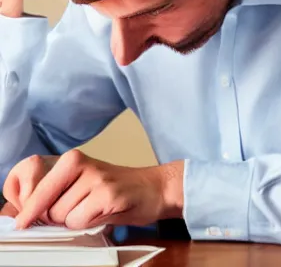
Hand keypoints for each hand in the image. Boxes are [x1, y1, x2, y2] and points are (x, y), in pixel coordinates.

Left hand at [3, 150, 183, 229]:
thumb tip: (26, 216)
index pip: (35, 189)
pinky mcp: (108, 194)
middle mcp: (81, 164)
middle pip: (48, 209)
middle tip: (82, 209)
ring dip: (77, 221)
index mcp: (71, 159)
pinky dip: (91, 224)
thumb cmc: (115, 189)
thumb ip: (56, 193)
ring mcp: (96, 178)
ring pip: (63, 217)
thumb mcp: (82, 183)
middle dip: (60, 217)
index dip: (28, 211)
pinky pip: (81, 222)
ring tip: (96, 208)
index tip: (23, 222)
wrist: (153, 188)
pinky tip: (106, 212)